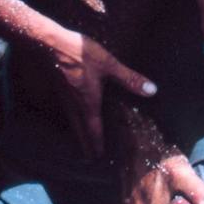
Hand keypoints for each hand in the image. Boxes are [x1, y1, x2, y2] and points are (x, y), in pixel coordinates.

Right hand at [44, 26, 156, 159]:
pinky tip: (73, 116)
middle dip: (86, 145)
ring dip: (78, 134)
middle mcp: (75, 105)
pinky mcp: (60, 90)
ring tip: (82, 143)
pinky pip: (67, 112)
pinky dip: (72, 120)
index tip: (98, 158)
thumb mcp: (109, 65)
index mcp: (88, 103)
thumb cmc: (81, 55)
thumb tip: (151, 90)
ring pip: (72, 122)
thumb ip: (129, 78)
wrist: (52, 44)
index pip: (94, 130)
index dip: (97, 144)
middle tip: (89, 159)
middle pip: (80, 131)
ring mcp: (65, 98)